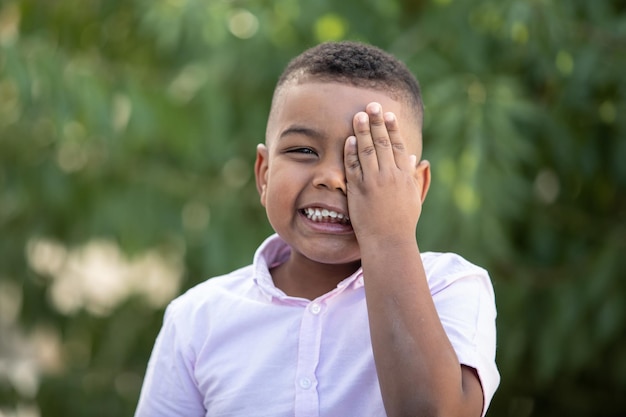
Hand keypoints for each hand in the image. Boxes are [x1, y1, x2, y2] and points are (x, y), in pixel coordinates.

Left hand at [344, 102, 426, 245]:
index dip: (392, 129)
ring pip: (367, 150)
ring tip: (359, 115)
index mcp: (404, 176)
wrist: (389, 241)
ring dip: (363, 131)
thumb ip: (414, 177)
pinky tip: (350, 139)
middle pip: (382, 143)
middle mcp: (390, 175)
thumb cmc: (403, 222)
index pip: (398, 146)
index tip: (388, 114)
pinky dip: (352, 152)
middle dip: (377, 122)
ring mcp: (374, 182)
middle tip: (372, 105)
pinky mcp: (360, 190)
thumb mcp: (414, 197)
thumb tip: (417, 159)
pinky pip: (354, 167)